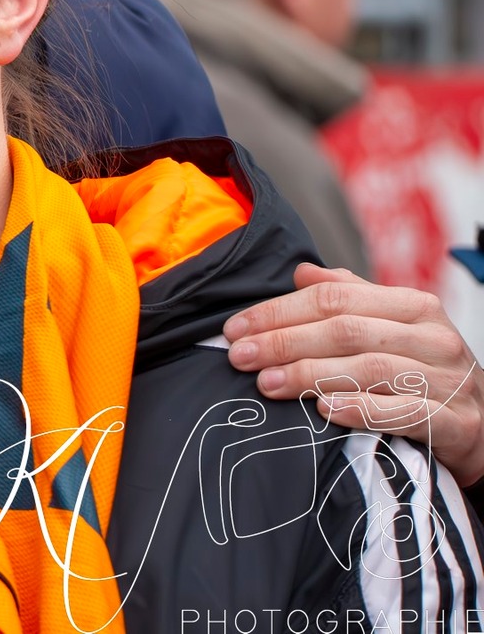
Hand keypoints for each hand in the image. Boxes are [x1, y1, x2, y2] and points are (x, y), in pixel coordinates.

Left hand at [224, 262, 483, 485]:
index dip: (279, 311)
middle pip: (346, 330)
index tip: (236, 329)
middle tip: (240, 357)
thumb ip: (350, 299)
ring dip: (311, 375)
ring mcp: (450, 380)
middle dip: (284, 341)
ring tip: (268, 384)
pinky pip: (406, 413)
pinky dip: (362, 410)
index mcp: (412, 306)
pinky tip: (325, 410)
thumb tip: (301, 272)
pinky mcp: (459, 423)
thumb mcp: (392, 330)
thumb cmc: (424, 376)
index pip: (334, 297)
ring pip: (372, 368)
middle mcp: (434, 337)